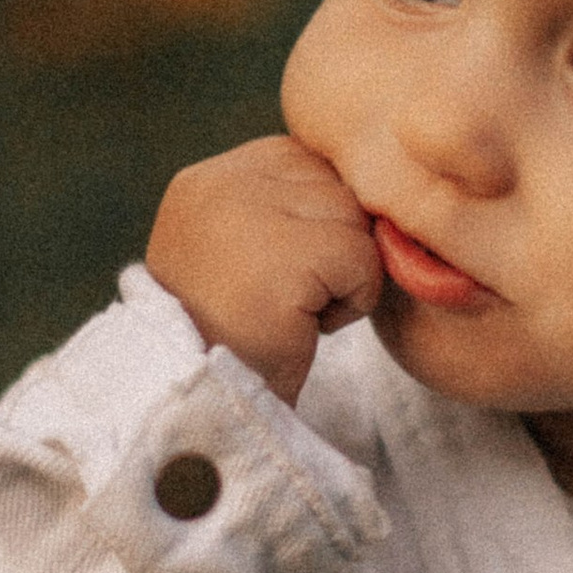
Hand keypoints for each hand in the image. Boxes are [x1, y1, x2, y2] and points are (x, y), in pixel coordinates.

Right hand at [146, 136, 382, 406]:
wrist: (207, 406)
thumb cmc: (236, 336)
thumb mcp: (244, 247)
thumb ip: (284, 204)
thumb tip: (365, 180)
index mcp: (211, 178)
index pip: (309, 166)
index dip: (316, 225)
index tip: (278, 275)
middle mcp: (223, 183)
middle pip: (336, 186)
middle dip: (332, 248)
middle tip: (286, 298)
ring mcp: (249, 217)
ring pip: (355, 219)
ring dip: (344, 274)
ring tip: (293, 310)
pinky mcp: (284, 259)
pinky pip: (363, 259)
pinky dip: (353, 301)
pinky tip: (306, 324)